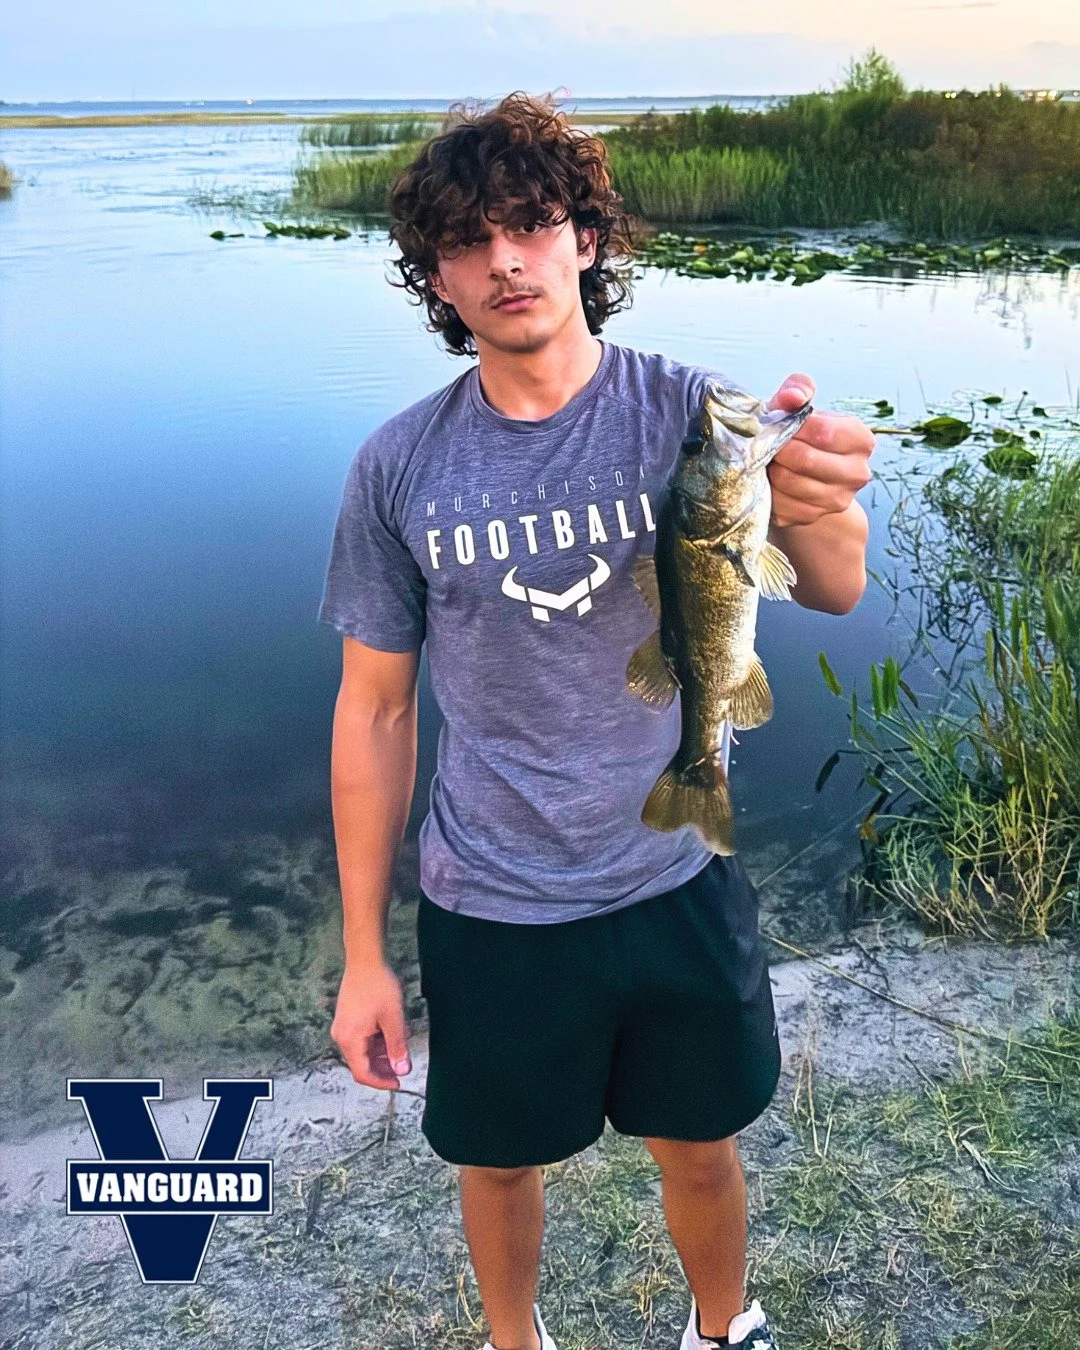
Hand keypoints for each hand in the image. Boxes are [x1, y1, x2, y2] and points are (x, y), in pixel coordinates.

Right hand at [331, 961, 412, 1090]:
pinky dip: (377, 1041)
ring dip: (382, 1053)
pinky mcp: (347, 1018)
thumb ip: (397, 1047)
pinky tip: (393, 1033)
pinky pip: (361, 1038)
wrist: (365, 960)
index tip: (398, 1083)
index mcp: (349, 1040)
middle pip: (361, 1063)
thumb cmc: (377, 986)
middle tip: (403, 1067)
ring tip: (402, 1046)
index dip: (381, 1082)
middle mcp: (341, 1036)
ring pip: (362, 1051)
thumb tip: (402, 1070)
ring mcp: (343, 1027)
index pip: (363, 1073)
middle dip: (383, 1068)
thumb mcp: (393, 1019)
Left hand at [765, 373, 874, 528]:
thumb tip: (792, 397)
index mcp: (861, 440)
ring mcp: (836, 500)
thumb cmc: (800, 434)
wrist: (801, 476)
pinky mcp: (811, 517)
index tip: (777, 424)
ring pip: (788, 481)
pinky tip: (768, 479)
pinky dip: (766, 489)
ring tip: (768, 459)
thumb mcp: (801, 406)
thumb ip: (798, 389)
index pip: (823, 432)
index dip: (792, 427)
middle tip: (766, 443)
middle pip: (804, 459)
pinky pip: (778, 503)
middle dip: (778, 449)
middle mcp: (857, 473)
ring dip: (769, 468)